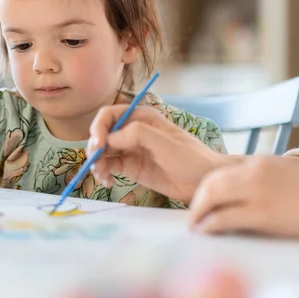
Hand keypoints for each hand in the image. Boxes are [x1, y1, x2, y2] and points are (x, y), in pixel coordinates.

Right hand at [87, 105, 228, 203]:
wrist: (203, 182)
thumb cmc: (190, 157)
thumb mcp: (165, 142)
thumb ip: (138, 134)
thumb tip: (110, 138)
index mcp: (141, 117)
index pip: (109, 115)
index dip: (99, 128)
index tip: (98, 145)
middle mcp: (132, 131)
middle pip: (102, 134)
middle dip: (95, 148)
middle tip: (96, 164)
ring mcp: (130, 150)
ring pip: (103, 151)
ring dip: (97, 162)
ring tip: (102, 176)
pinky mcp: (131, 167)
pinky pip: (109, 166)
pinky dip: (103, 173)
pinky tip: (107, 181)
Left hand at [189, 156, 298, 238]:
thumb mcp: (283, 172)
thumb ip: (260, 175)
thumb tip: (241, 188)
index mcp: (258, 162)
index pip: (220, 172)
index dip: (205, 188)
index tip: (200, 200)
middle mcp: (254, 172)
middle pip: (211, 182)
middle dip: (197, 199)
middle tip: (192, 214)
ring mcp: (258, 191)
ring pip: (213, 196)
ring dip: (198, 211)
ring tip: (194, 224)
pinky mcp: (263, 213)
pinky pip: (225, 217)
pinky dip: (209, 224)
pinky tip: (204, 231)